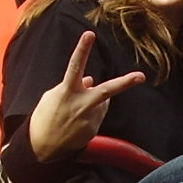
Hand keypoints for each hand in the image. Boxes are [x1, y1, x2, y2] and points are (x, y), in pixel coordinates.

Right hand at [27, 32, 145, 161]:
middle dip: (125, 83)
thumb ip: (73, 85)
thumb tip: (90, 79)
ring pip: (100, 104)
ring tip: (73, 115)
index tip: (89, 34)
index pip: (75, 65)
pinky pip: (97, 117)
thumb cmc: (44, 117)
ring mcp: (88, 118)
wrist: (41, 148)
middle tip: (141, 76)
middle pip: (107, 90)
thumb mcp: (52, 97)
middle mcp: (80, 104)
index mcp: (66, 91)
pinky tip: (75, 124)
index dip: (82, 49)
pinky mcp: (93, 130)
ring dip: (93, 104)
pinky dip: (90, 116)